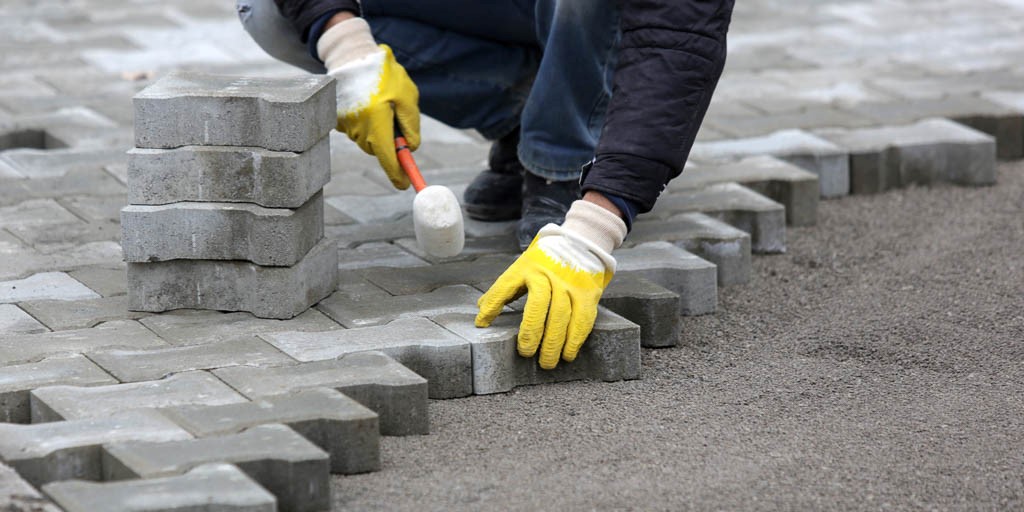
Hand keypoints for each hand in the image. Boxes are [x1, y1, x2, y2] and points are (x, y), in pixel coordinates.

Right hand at [318, 17, 419, 189]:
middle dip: (389, 142)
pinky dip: (366, 123)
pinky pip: (358, 131)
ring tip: (379, 103)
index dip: (397, 173)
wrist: (351, 56)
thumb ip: (410, 124)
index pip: (388, 158)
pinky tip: (366, 104)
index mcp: (377, 122)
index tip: (404, 184)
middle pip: (379, 150)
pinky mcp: (338, 121)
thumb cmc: (384, 74)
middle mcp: (359, 128)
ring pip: (369, 141)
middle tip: (394, 119)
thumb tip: (411, 148)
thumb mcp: (406, 95)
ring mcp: (346, 126)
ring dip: (378, 130)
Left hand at [475, 200, 627, 368]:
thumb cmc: (546, 260)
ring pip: (561, 315)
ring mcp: (569, 283)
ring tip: (547, 362)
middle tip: (526, 353)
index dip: (492, 305)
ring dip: (554, 343)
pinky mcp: (587, 292)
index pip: (505, 286)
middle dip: (531, 332)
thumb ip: (505, 288)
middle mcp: (547, 274)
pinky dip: (575, 339)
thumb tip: (480, 308)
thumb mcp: (523, 266)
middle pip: (538, 305)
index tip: (482, 324)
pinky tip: (568, 354)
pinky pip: (582, 319)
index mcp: (526, 267)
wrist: (581, 242)